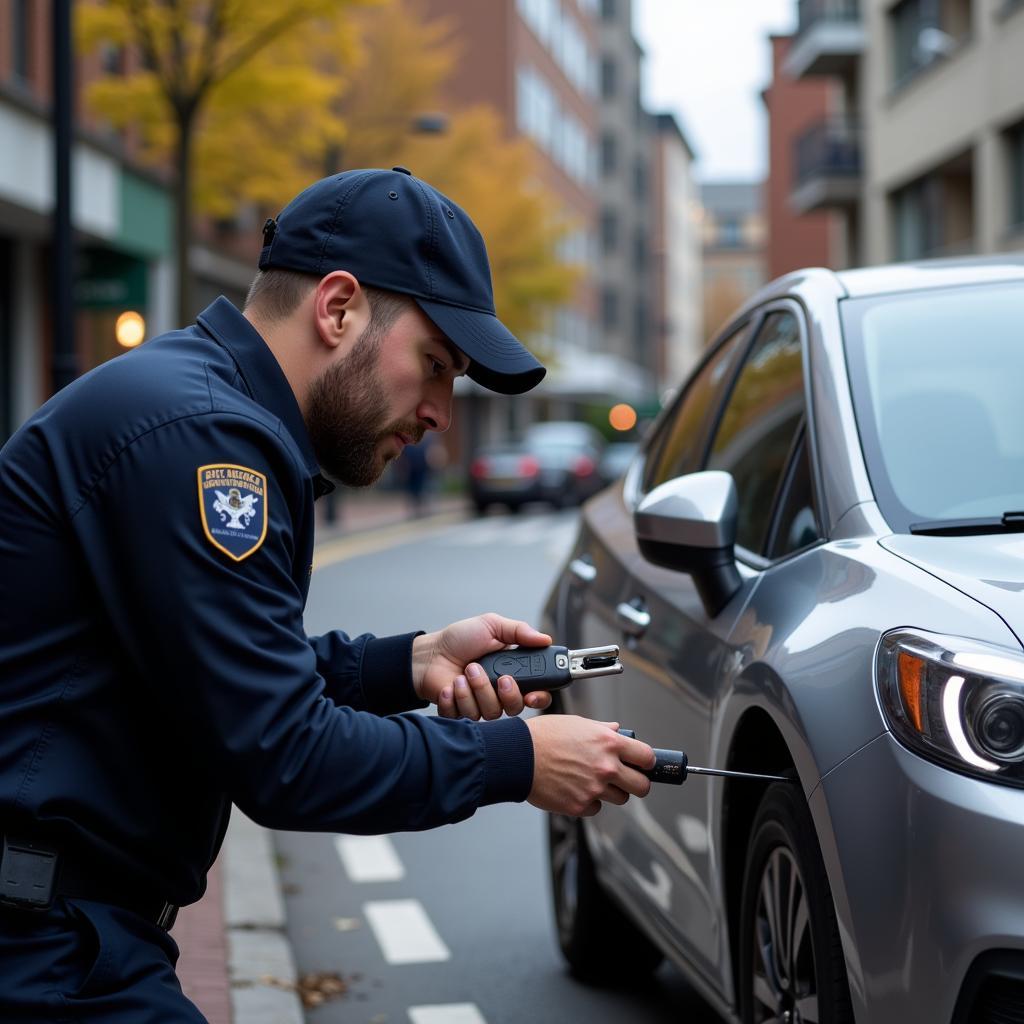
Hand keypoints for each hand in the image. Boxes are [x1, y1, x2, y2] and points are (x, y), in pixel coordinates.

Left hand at [412, 613, 553, 719]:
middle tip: (494, 676)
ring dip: (474, 691)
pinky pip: (464, 717)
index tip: (531, 694)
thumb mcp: (491, 625)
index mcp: (511, 673)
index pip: (536, 693)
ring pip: (489, 713)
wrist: (429, 653)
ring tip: (463, 673)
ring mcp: (480, 706)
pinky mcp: (460, 715)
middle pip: (514, 708)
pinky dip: (455, 700)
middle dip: (503, 693)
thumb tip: (545, 638)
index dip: (539, 698)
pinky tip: (449, 686)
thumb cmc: (459, 638)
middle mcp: (498, 693)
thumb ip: (519, 631)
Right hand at [525, 716, 654, 816]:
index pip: (646, 757)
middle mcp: (606, 767)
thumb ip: (602, 730)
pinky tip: (574, 787)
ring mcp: (594, 789)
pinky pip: (596, 808)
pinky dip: (589, 801)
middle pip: (642, 786)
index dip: (646, 762)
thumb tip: (618, 731)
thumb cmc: (543, 736)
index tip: (643, 764)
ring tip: (590, 779)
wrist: (517, 756)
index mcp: (608, 743)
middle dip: (637, 783)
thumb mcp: (577, 723)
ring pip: (619, 799)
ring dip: (610, 791)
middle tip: (626, 779)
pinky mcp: (580, 806)